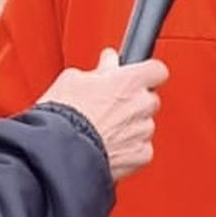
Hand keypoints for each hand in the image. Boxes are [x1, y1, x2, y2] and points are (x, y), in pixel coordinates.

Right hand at [41, 48, 167, 181]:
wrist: (59, 151)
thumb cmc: (64, 115)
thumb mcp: (74, 79)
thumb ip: (101, 69)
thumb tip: (108, 61)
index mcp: (130, 81)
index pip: (157, 70)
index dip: (145, 73)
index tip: (134, 76)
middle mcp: (142, 105)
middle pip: (150, 98)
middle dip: (134, 101)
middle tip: (110, 105)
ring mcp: (143, 131)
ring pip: (145, 124)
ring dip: (131, 125)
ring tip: (103, 129)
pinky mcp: (141, 155)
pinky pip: (141, 148)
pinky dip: (129, 148)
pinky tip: (108, 145)